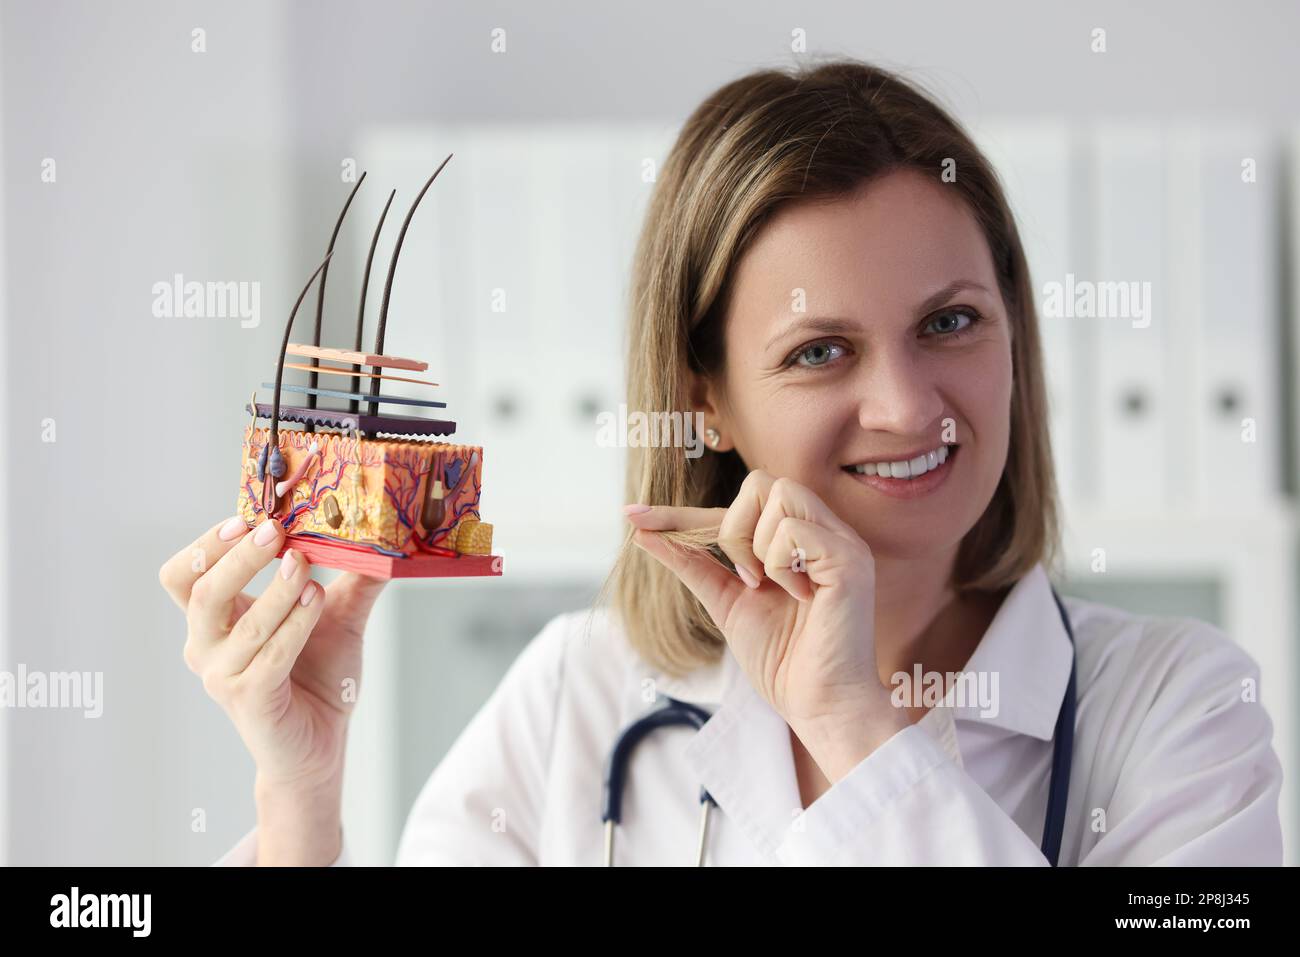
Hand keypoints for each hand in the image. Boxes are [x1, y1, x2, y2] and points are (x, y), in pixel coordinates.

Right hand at [159, 516, 387, 791]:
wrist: (319, 743)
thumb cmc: (317, 676)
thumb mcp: (336, 615)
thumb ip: (354, 578)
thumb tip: (385, 537)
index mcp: (214, 620)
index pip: (183, 575)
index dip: (206, 545)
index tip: (246, 517)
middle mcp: (206, 647)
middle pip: (200, 591)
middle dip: (238, 557)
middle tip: (275, 530)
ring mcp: (223, 676)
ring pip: (241, 623)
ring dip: (276, 589)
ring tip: (305, 565)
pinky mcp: (250, 700)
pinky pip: (270, 656)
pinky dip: (294, 624)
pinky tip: (317, 599)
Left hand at [626, 471, 908, 780]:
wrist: (818, 706)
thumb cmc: (782, 660)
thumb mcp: (725, 603)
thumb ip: (693, 564)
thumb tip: (642, 534)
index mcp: (797, 538)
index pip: (737, 504)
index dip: (682, 512)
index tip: (631, 516)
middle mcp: (823, 531)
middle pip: (761, 481)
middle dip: (733, 528)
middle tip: (744, 578)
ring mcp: (840, 541)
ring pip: (778, 494)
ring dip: (754, 546)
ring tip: (767, 587)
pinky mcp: (850, 560)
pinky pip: (793, 530)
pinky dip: (778, 565)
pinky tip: (797, 597)